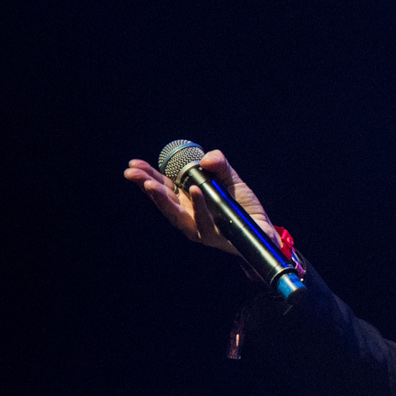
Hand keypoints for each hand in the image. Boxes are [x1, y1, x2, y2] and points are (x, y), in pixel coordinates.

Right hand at [121, 148, 277, 259]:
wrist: (264, 229)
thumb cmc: (242, 205)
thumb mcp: (231, 178)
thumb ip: (219, 164)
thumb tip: (206, 159)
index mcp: (187, 200)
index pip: (162, 187)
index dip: (147, 176)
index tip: (133, 164)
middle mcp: (188, 215)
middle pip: (163, 201)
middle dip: (146, 186)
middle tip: (131, 174)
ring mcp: (199, 228)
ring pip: (176, 215)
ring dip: (162, 199)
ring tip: (149, 184)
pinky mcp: (214, 237)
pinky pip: (203, 222)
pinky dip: (198, 206)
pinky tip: (194, 190)